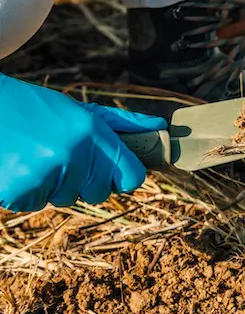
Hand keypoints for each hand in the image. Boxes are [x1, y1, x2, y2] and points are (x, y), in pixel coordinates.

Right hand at [0, 74, 166, 212]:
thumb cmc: (34, 108)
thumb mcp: (78, 110)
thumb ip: (121, 123)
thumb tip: (160, 127)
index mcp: (93, 133)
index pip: (132, 177)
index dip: (121, 177)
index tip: (108, 170)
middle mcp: (74, 153)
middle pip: (99, 193)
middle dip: (82, 181)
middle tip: (57, 155)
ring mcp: (47, 173)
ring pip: (65, 199)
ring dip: (51, 185)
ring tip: (31, 156)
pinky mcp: (20, 190)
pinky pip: (35, 204)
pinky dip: (24, 191)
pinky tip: (14, 165)